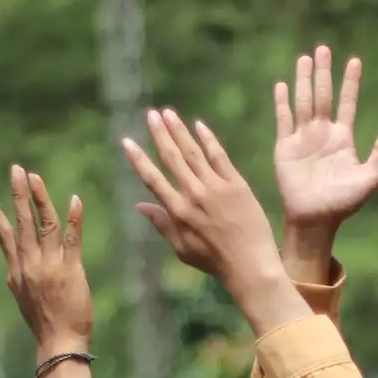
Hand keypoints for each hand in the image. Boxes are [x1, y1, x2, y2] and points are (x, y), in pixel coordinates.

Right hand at [0, 168, 92, 355]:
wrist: (58, 342)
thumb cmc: (44, 322)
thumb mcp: (22, 296)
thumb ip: (18, 275)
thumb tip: (12, 265)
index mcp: (16, 269)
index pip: (2, 234)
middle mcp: (29, 264)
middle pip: (21, 222)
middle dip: (18, 194)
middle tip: (16, 170)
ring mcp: (50, 266)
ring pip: (44, 225)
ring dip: (40, 199)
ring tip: (35, 178)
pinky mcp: (70, 271)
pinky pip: (71, 239)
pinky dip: (72, 218)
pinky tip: (74, 200)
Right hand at [124, 109, 301, 333]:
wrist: (250, 264)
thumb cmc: (214, 261)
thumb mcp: (182, 248)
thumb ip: (161, 224)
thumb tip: (140, 205)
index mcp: (178, 212)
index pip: (152, 179)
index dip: (138, 159)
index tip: (127, 142)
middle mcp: (194, 195)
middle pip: (172, 158)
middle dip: (160, 134)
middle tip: (150, 114)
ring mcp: (216, 188)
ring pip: (193, 153)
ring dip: (179, 131)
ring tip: (168, 112)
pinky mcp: (236, 185)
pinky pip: (219, 156)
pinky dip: (208, 139)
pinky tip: (198, 124)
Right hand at [274, 46, 377, 267]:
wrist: (316, 220)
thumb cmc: (344, 203)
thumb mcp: (370, 178)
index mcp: (343, 138)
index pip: (347, 103)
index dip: (351, 82)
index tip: (355, 60)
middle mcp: (322, 134)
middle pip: (323, 95)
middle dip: (323, 72)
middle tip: (323, 48)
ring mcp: (303, 139)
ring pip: (303, 101)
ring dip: (303, 80)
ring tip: (305, 58)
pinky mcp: (285, 147)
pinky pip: (283, 119)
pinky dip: (282, 102)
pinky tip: (282, 85)